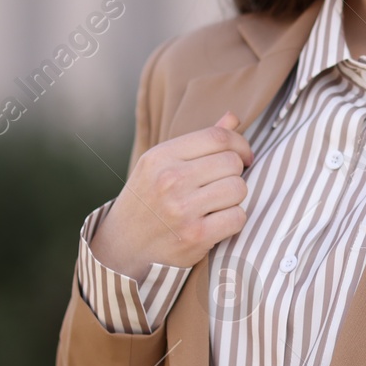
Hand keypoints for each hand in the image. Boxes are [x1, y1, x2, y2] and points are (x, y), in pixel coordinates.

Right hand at [90, 112, 252, 279]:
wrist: (121, 248)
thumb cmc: (147, 203)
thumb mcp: (161, 166)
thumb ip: (198, 143)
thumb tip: (233, 117)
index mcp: (161, 156)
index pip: (218, 137)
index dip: (240, 144)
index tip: (243, 156)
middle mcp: (170, 179)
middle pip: (232, 162)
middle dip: (236, 173)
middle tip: (222, 185)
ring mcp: (183, 208)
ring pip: (239, 189)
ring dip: (235, 198)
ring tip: (216, 204)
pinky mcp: (196, 235)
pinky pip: (238, 217)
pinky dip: (233, 221)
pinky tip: (216, 223)